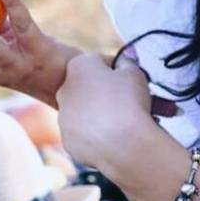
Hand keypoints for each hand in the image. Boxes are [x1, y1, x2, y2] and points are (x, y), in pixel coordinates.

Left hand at [56, 52, 162, 176]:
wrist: (124, 144)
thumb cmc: (130, 102)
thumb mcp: (136, 72)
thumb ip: (128, 62)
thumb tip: (126, 57)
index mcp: (78, 66)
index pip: (100, 62)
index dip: (120, 71)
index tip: (133, 81)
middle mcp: (64, 90)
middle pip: (91, 88)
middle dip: (110, 94)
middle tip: (133, 103)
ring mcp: (64, 118)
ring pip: (88, 113)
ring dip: (104, 115)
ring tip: (129, 124)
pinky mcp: (68, 141)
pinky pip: (86, 135)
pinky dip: (99, 136)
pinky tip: (117, 139)